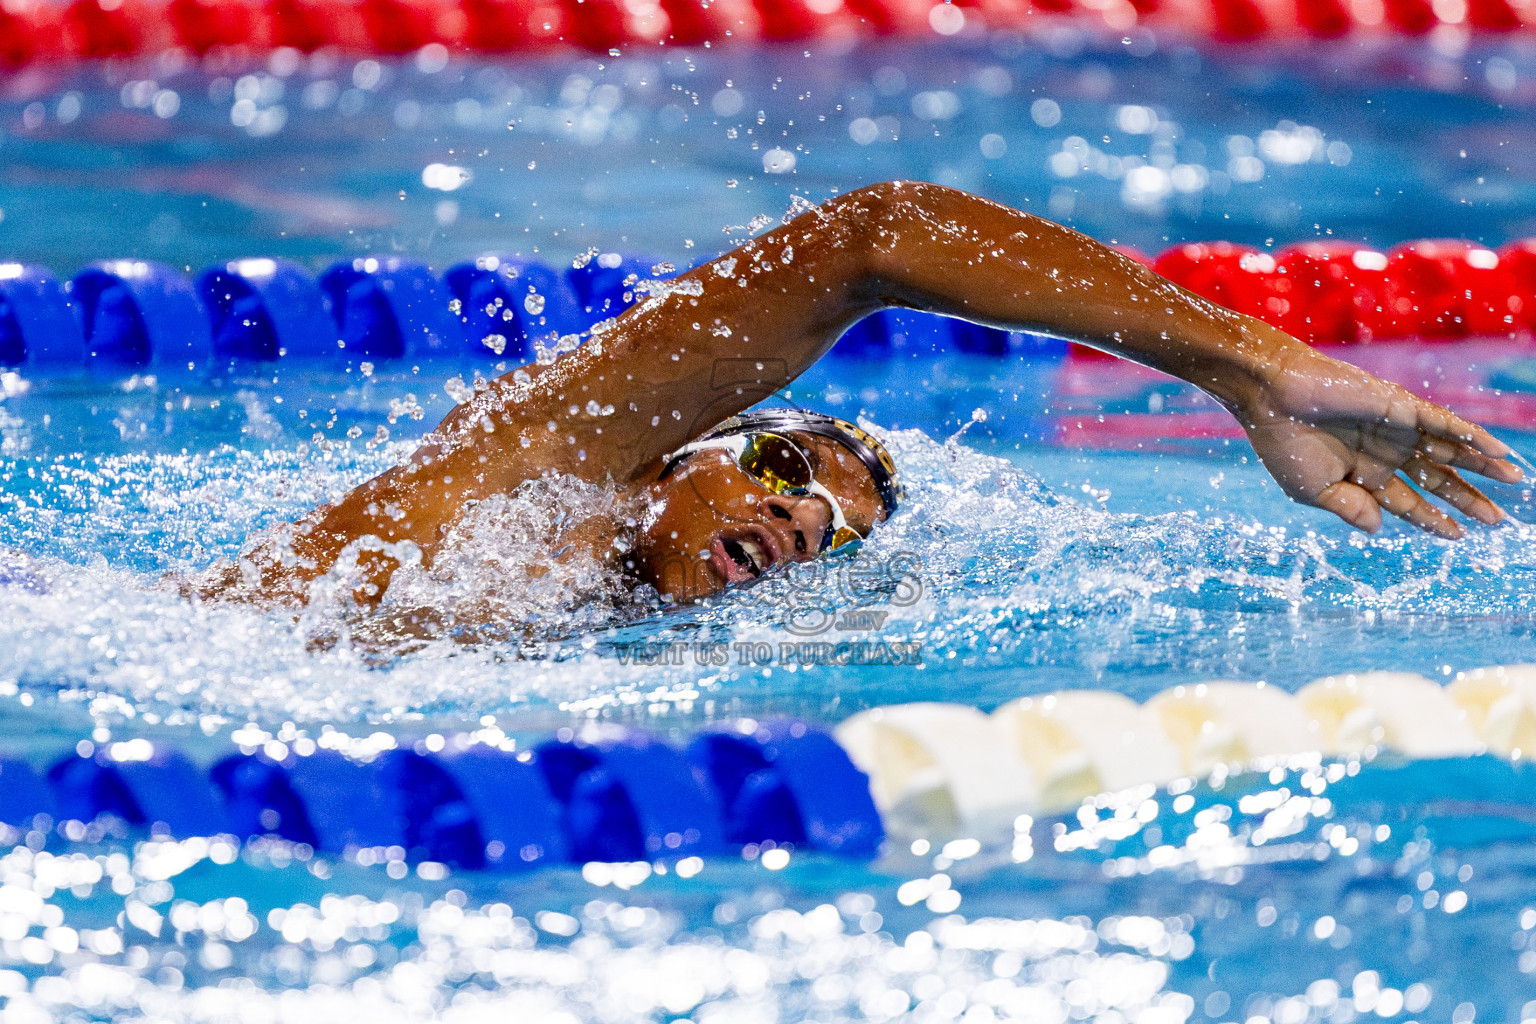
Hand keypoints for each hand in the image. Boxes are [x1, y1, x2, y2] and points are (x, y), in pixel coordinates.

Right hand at [1235, 346, 1523, 537]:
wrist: (1272, 397)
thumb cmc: (1283, 444)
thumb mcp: (1312, 491)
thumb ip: (1348, 509)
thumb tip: (1380, 528)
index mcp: (1361, 476)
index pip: (1407, 502)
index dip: (1433, 520)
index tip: (1459, 536)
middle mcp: (1385, 453)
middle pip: (1436, 479)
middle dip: (1467, 499)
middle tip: (1498, 520)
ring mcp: (1396, 429)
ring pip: (1448, 451)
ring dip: (1481, 466)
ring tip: (1514, 480)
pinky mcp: (1402, 408)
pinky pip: (1446, 424)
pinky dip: (1474, 436)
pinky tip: (1498, 450)